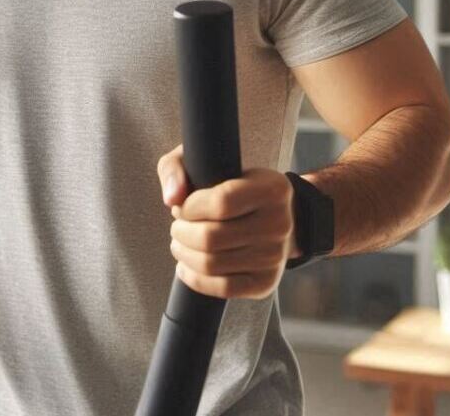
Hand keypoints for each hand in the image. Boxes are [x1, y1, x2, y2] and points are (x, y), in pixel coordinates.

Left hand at [157, 144, 297, 299]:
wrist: (278, 216)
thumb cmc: (236, 186)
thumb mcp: (207, 161)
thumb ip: (177, 168)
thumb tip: (171, 198)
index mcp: (271, 189)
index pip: (220, 203)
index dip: (190, 208)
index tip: (183, 207)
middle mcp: (278, 224)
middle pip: (211, 238)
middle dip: (181, 233)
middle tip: (178, 227)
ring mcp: (274, 257)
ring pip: (211, 264)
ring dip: (183, 254)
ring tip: (180, 243)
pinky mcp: (265, 282)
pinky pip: (222, 288)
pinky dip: (195, 279)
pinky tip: (185, 266)